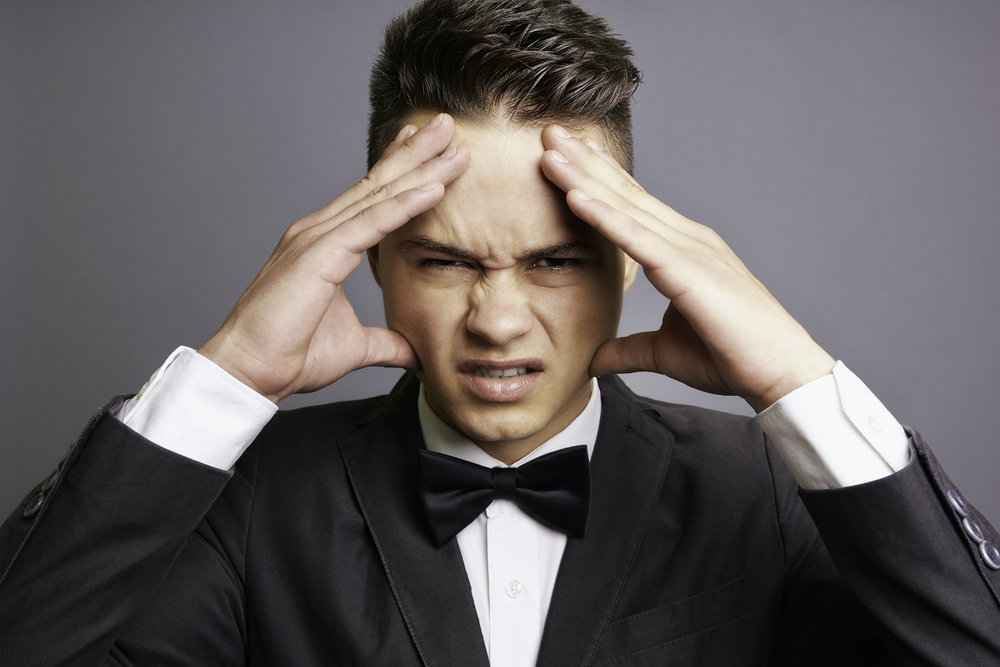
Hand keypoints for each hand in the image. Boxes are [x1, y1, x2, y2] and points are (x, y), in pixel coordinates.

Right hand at [199, 114, 469, 402]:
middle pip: (377, 184)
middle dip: (415, 153)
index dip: (400, 169)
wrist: (250, 371)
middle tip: (447, 124)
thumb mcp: (355, 347)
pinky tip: (434, 186)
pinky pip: (372, 223)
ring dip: (420, 167)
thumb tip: (414, 351)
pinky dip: (405, 204)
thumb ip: (386, 343)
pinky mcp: (319, 255)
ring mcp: (316, 238)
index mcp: (324, 245)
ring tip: (453, 144)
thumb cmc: (289, 355)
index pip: (370, 198)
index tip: (427, 147)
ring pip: (379, 195)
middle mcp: (318, 232)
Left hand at [539, 126, 833, 412]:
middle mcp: (687, 240)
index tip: (566, 155)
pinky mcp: (689, 272)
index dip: (599, 177)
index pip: (633, 206)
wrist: (781, 374)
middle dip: (584, 162)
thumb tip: (594, 359)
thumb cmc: (733, 358)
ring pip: (626, 207)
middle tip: (549, 132)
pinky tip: (576, 196)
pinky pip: (638, 240)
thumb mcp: (665, 353)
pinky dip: (605, 216)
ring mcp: (690, 251)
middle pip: (625, 194)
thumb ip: (628, 350)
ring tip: (550, 150)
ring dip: (585, 177)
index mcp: (684, 252)